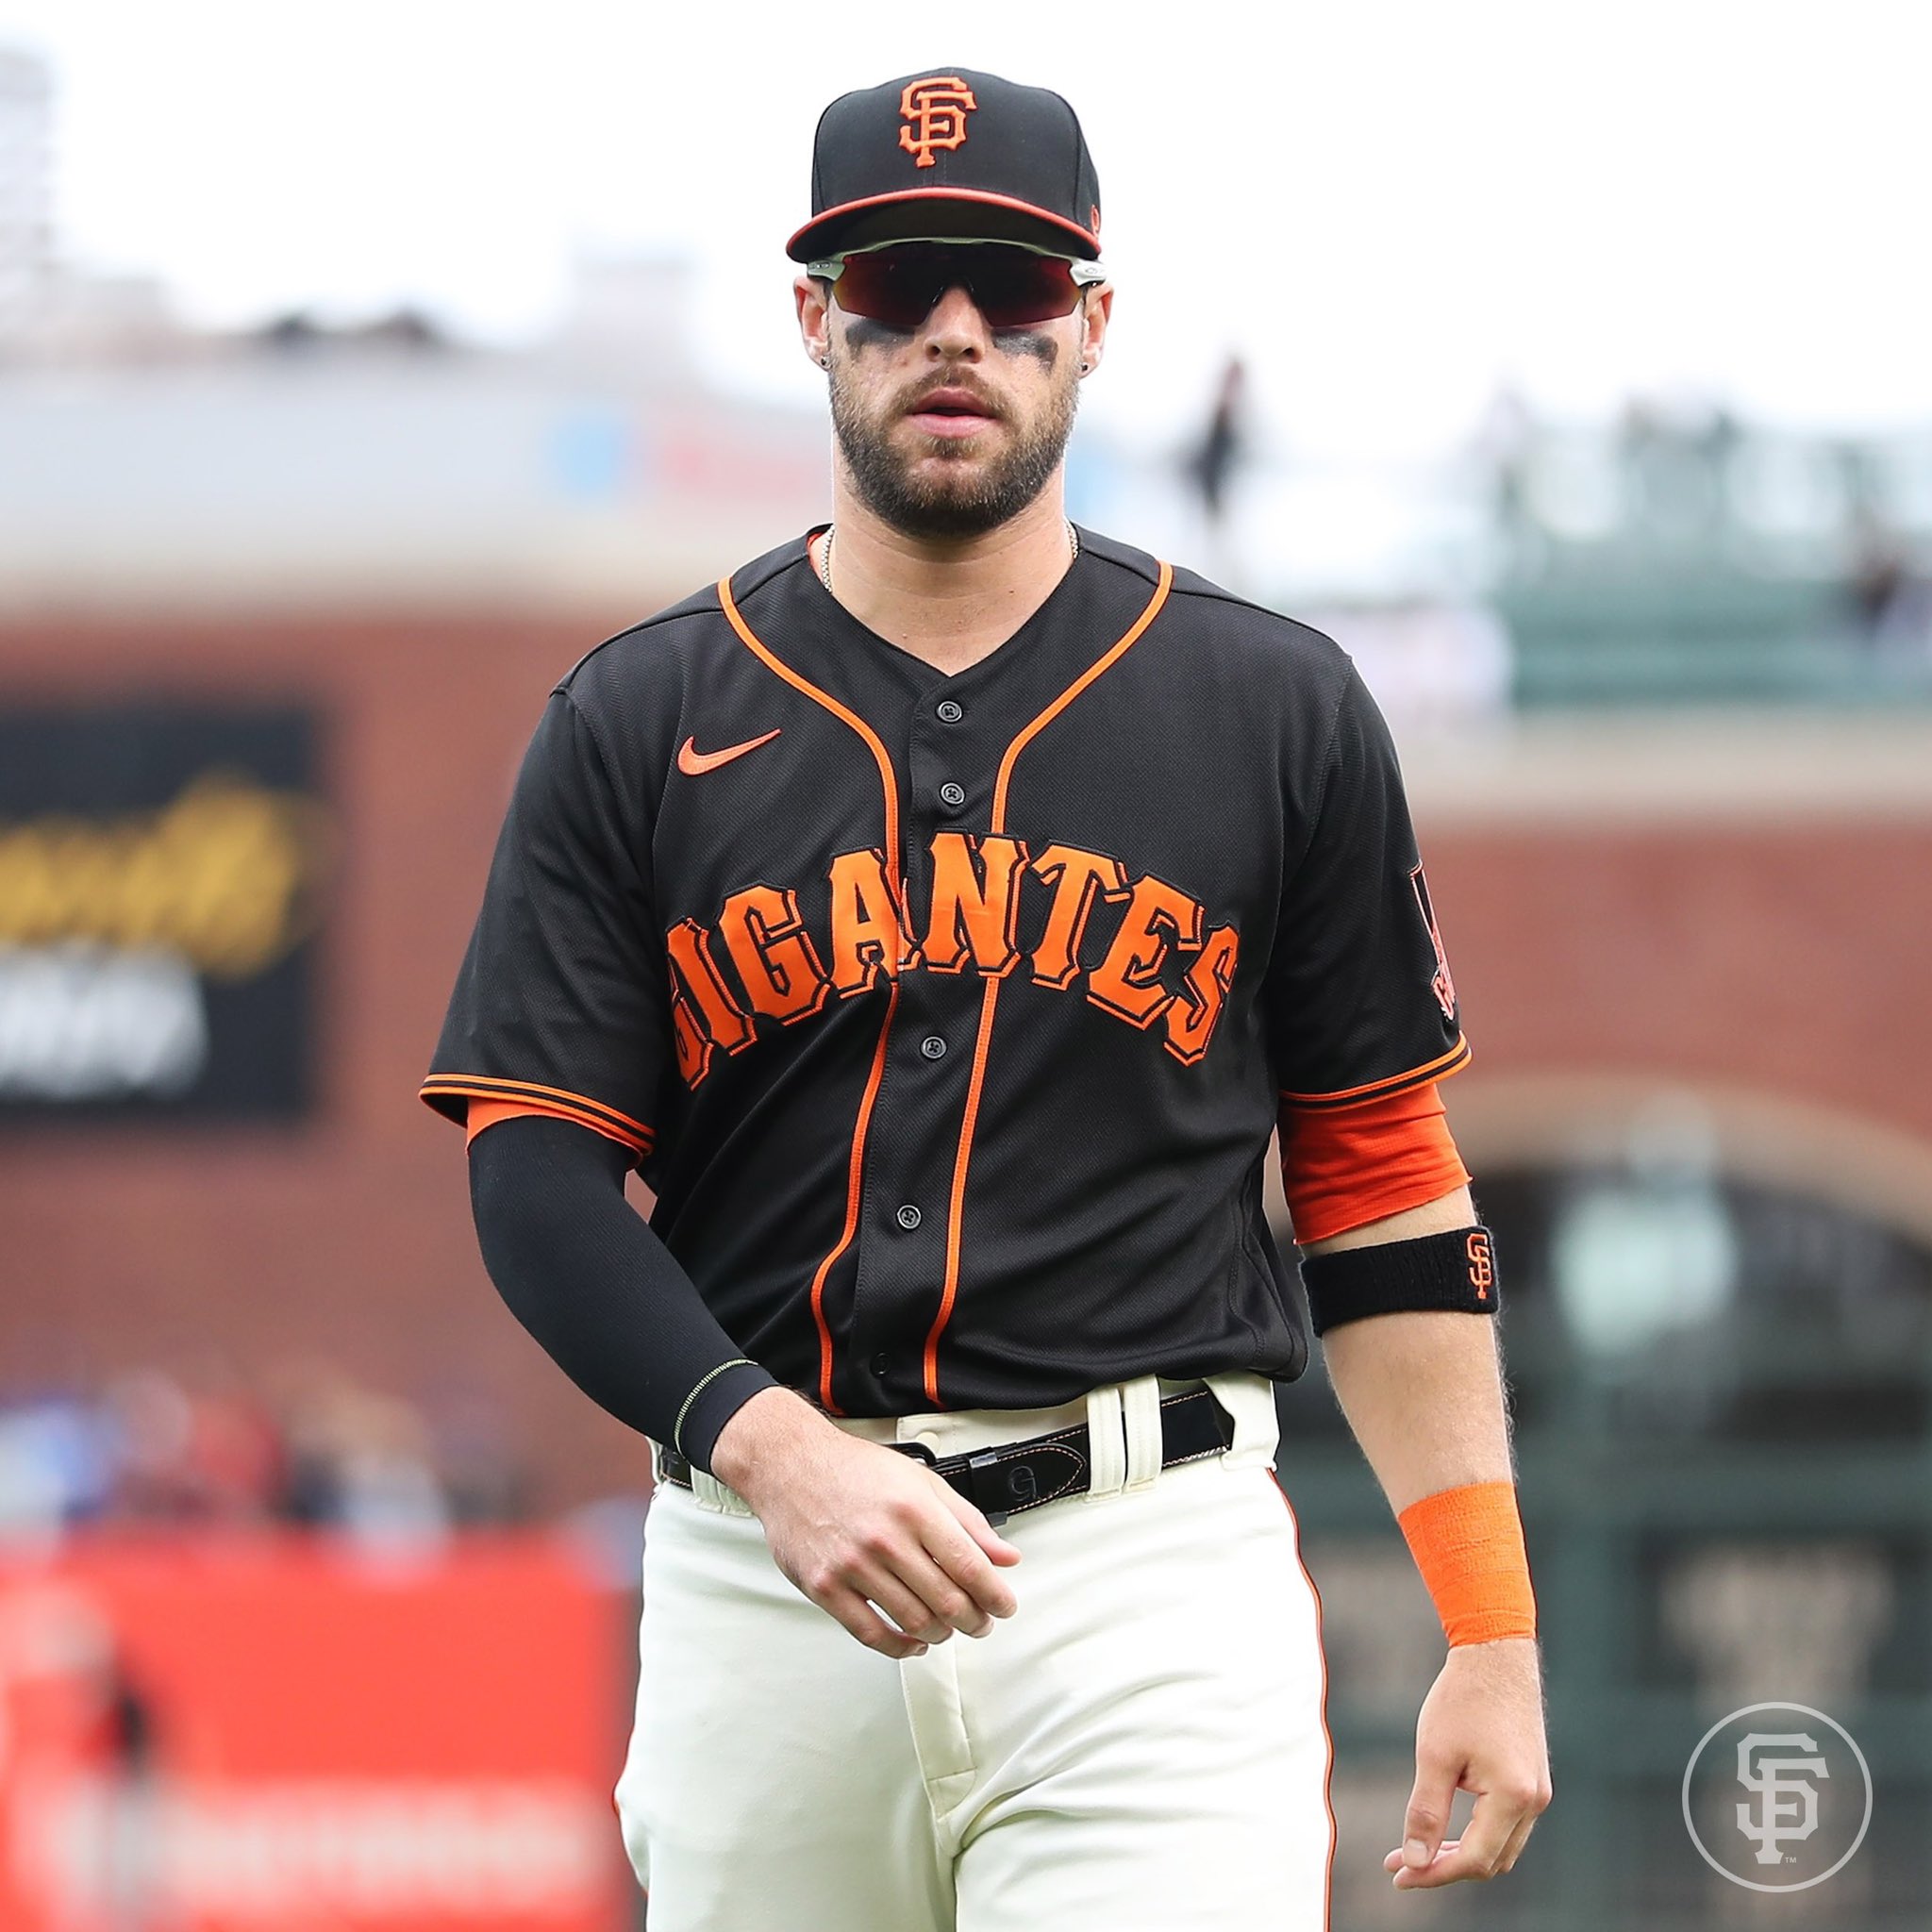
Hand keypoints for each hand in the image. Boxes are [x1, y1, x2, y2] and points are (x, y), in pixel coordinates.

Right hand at [709, 1387, 1022, 1659]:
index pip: (969, 1566)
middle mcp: (885, 1538)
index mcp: (914, 1508)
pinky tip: (912, 1642)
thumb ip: (967, 1520)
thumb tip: (1005, 1557)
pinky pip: (870, 1633)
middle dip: (974, 1620)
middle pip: (946, 1601)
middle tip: (981, 1623)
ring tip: (947, 1628)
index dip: (995, 1596)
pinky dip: (899, 1647)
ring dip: (940, 1633)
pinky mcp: (825, 1587)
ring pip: (913, 1621)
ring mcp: (852, 1565)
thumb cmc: (856, 1471)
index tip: (1004, 1607)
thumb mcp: (921, 1481)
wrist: (791, 1466)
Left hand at [1383, 1636, 1551, 1888]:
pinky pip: (1507, 1826)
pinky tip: (1446, 1828)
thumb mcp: (1434, 1755)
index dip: (1434, 1872)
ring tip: (1418, 1849)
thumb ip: (1426, 1813)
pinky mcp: (1533, 1780)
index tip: (1397, 1874)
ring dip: (1462, 1853)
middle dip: (1445, 1867)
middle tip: (1400, 1862)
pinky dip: (1477, 1834)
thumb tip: (1415, 1862)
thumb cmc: (1462, 1699)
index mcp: (1514, 1796)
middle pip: (1491, 1861)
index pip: (1474, 1858)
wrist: (1495, 1653)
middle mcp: (1535, 1800)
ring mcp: (1538, 1791)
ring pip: (1501, 1847)